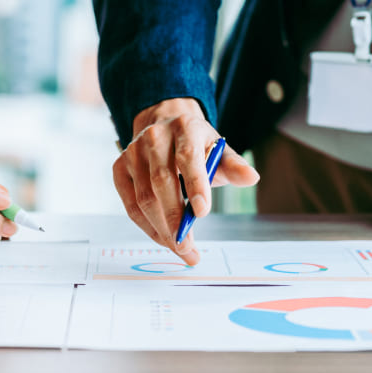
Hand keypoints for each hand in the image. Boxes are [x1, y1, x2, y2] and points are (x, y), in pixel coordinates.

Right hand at [113, 98, 258, 264]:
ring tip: (180, 248)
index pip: (187, 156)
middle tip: (188, 245)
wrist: (163, 124)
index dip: (195, 184)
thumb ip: (233, 166)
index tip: (203, 213)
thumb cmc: (195, 143)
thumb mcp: (218, 148)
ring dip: (161, 228)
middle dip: (175, 217)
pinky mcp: (119, 167)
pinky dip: (145, 225)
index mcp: (184, 128)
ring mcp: (133, 152)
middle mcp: (154, 137)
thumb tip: (251, 178)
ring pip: (143, 197)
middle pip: (161, 181)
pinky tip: (162, 238)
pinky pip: (130, 203)